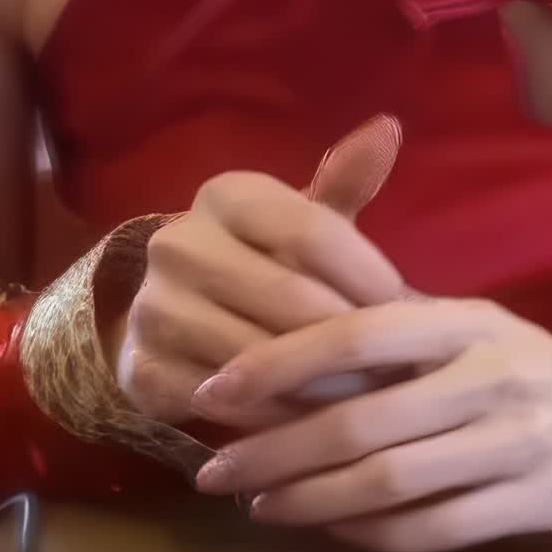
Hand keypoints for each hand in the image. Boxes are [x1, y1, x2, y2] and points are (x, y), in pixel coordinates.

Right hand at [117, 117, 405, 427]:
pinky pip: (231, 405)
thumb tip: (388, 127)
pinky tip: (315, 424)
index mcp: (225, 194)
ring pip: (262, 356)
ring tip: (369, 400)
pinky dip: (280, 419)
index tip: (407, 308)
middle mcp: (178, 243)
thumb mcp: (302, 218)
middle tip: (399, 367)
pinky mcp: (144, 371)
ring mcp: (154, 309)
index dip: (369, 275)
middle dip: (352, 338)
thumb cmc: (262, 260)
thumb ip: (346, 181)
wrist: (175, 316)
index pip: (313, 230)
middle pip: (290, 297)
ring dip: (324, 386)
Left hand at [188, 298, 551, 551]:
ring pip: (390, 481)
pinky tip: (330, 531)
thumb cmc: (534, 364)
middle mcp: (487, 374)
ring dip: (312, 499)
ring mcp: (513, 442)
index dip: (280, 361)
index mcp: (464, 320)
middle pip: (361, 419)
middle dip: (275, 448)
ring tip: (258, 505)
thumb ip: (398, 328)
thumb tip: (290, 334)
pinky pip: (434, 529)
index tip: (217, 390)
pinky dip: (371, 535)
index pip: (357, 331)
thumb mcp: (474, 324)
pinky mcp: (534, 502)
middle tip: (213, 469)